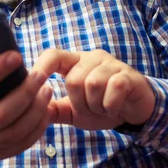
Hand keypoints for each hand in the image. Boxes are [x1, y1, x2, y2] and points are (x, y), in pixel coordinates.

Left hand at [33, 49, 154, 130]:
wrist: (135, 111)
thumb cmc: (103, 107)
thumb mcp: (75, 112)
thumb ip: (55, 110)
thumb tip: (32, 111)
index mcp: (75, 64)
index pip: (53, 55)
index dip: (42, 67)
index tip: (33, 82)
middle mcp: (92, 58)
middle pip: (73, 80)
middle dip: (80, 103)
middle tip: (92, 108)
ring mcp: (111, 64)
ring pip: (92, 85)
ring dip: (97, 106)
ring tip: (104, 107)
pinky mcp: (128, 75)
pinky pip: (113, 89)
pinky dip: (111, 106)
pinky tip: (114, 108)